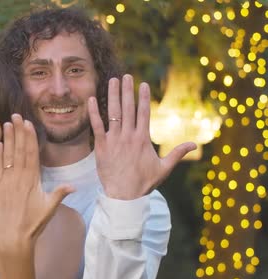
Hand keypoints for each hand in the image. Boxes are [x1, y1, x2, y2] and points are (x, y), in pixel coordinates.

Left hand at [0, 114, 73, 249]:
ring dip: (7, 139)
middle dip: (18, 132)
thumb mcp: (50, 208)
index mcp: (33, 180)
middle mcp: (19, 177)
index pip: (31, 154)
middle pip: (19, 150)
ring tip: (6, 124)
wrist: (14, 236)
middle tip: (16, 116)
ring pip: (8, 156)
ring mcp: (7, 181)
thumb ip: (60, 194)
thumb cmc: (34, 223)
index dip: (29, 137)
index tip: (28, 124)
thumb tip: (74, 185)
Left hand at [87, 74, 196, 199]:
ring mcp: (114, 140)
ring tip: (112, 81)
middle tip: (126, 76)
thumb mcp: (164, 169)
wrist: (123, 196)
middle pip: (128, 108)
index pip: (144, 112)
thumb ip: (177, 154)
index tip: (142, 84)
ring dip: (112, 96)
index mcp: (143, 139)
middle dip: (127, 90)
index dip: (143, 97)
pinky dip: (93, 112)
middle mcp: (128, 136)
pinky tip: (91, 99)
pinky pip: (96, 126)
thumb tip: (194, 144)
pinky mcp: (101, 146)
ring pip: (113, 113)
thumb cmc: (143, 183)